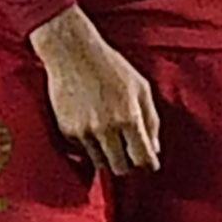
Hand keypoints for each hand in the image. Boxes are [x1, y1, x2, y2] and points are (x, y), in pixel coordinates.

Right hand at [27, 5, 161, 175]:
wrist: (72, 52)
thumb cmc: (111, 66)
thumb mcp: (141, 88)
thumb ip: (151, 120)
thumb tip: (154, 148)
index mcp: (129, 118)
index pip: (143, 159)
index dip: (148, 164)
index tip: (148, 162)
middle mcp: (106, 129)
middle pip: (121, 168)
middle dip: (128, 164)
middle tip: (129, 152)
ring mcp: (84, 132)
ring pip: (100, 162)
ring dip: (108, 155)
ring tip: (109, 137)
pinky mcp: (67, 131)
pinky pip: (82, 150)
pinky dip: (89, 145)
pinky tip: (91, 125)